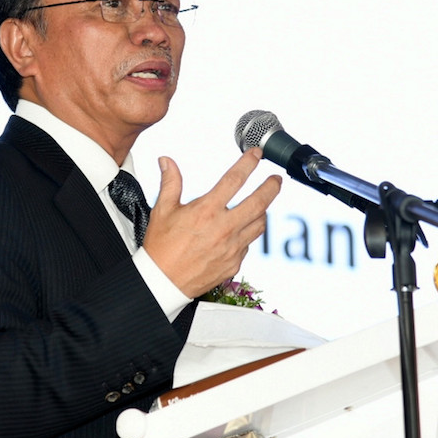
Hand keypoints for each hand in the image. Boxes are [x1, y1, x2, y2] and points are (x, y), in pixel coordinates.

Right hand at [143, 149, 281, 297]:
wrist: (162, 282)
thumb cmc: (160, 247)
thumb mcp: (162, 210)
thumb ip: (170, 183)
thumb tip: (167, 161)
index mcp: (206, 211)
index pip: (234, 180)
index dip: (248, 164)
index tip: (257, 155)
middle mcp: (223, 228)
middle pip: (259, 202)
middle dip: (272, 187)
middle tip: (276, 179)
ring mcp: (232, 247)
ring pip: (259, 224)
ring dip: (262, 211)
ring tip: (261, 204)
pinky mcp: (234, 263)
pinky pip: (248, 244)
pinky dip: (246, 234)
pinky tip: (239, 230)